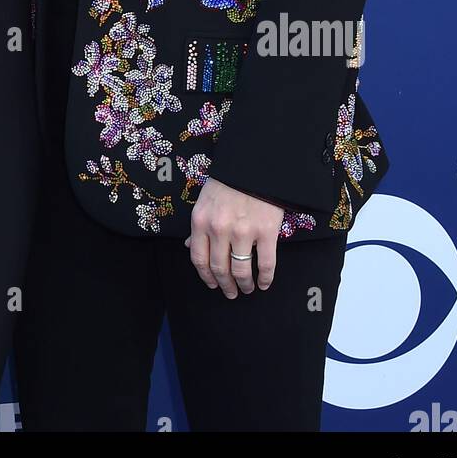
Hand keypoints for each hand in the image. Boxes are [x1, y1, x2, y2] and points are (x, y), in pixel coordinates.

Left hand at [185, 178, 283, 297]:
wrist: (254, 165)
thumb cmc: (228, 183)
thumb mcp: (205, 201)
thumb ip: (198, 226)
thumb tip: (189, 246)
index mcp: (201, 221)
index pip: (199, 259)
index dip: (206, 277)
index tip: (212, 285)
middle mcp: (219, 229)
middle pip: (219, 269)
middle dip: (225, 285)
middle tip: (230, 292)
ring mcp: (243, 232)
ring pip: (241, 271)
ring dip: (244, 285)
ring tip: (247, 289)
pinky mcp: (266, 232)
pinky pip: (266, 264)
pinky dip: (265, 278)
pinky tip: (264, 283)